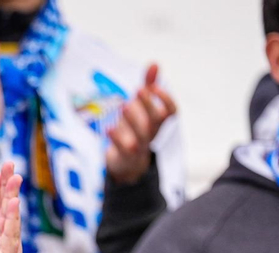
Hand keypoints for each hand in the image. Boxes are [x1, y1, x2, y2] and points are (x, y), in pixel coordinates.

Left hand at [0, 163, 21, 252]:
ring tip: (14, 178)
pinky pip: (10, 238)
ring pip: (11, 220)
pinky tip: (12, 203)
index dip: (1, 190)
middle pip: (8, 210)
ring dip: (13, 198)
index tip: (3, 169)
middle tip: (11, 164)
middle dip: (9, 187)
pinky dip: (12, 220)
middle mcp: (6, 245)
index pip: (1, 210)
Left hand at [105, 65, 176, 185]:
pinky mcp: (124, 156)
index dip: (166, 100)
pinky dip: (116, 138)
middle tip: (138, 89)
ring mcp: (139, 146)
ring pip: (141, 135)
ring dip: (133, 119)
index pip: (171, 112)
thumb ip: (148, 86)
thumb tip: (154, 63)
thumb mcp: (141, 108)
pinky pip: (122, 148)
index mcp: (157, 122)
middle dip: (148, 104)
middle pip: (155, 121)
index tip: (155, 87)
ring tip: (123, 106)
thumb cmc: (134, 129)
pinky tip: (108, 127)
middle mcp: (150, 133)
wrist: (126, 163)